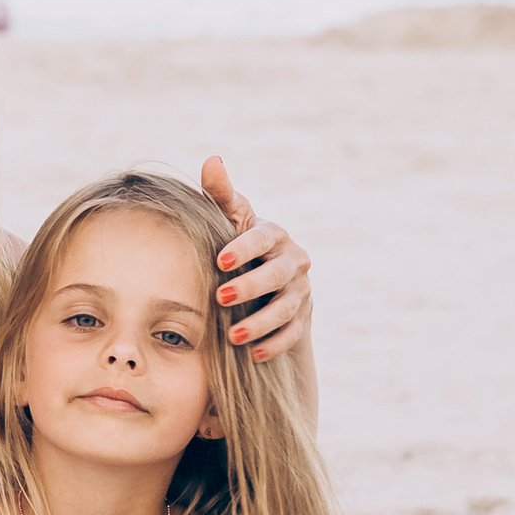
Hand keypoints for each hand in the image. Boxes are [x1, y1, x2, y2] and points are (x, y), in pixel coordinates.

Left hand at [199, 158, 311, 356]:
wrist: (261, 283)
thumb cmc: (235, 243)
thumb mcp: (228, 218)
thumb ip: (220, 193)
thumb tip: (213, 160)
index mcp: (274, 234)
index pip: (263, 237)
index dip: (244, 247)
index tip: (220, 261)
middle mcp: (293, 261)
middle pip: (277, 274)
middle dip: (251, 286)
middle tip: (221, 298)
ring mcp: (300, 291)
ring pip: (286, 308)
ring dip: (260, 323)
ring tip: (234, 337)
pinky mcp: (302, 319)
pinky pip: (293, 334)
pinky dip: (274, 345)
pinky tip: (253, 355)